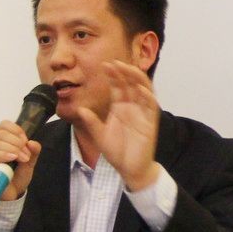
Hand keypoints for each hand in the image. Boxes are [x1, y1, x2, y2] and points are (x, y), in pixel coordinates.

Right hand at [0, 120, 41, 200]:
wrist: (10, 195)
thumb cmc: (16, 176)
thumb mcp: (29, 163)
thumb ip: (33, 152)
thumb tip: (33, 143)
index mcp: (1, 140)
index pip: (4, 125)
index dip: (16, 130)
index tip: (26, 142)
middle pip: (1, 133)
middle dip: (17, 143)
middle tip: (27, 155)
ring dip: (12, 149)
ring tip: (23, 159)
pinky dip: (2, 155)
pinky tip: (12, 158)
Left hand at [78, 60, 160, 191]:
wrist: (130, 169)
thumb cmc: (117, 152)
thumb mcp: (100, 136)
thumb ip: (91, 123)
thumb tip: (80, 109)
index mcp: (119, 107)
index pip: (117, 86)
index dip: (112, 75)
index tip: (104, 65)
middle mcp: (132, 107)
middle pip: (130, 83)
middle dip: (123, 71)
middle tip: (115, 62)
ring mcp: (142, 113)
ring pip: (143, 89)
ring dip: (137, 78)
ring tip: (128, 69)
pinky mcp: (151, 122)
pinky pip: (151, 106)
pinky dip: (147, 96)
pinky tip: (140, 89)